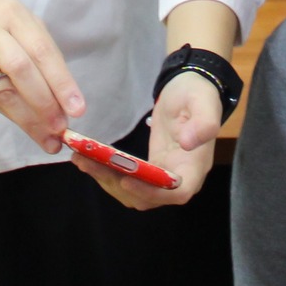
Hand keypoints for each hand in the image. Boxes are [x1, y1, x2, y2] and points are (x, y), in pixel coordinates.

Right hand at [0, 0, 85, 153]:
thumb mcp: (9, 10)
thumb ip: (32, 40)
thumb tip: (59, 86)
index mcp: (11, 12)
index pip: (41, 51)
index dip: (61, 83)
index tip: (77, 108)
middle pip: (22, 73)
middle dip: (46, 106)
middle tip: (62, 130)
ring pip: (1, 91)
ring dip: (28, 119)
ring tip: (47, 138)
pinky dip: (6, 111)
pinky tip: (21, 122)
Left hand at [71, 71, 222, 209]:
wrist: (188, 88)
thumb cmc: (197, 93)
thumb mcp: (203, 101)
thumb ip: (204, 122)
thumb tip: (188, 143)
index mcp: (195, 166)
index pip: (176, 193)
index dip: (151, 192)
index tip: (125, 179)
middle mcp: (180, 179)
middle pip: (148, 197)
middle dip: (116, 184)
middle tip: (89, 163)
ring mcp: (164, 176)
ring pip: (133, 192)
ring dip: (106, 179)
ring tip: (81, 158)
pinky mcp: (150, 169)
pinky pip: (128, 179)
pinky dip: (107, 173)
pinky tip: (88, 158)